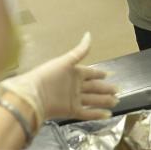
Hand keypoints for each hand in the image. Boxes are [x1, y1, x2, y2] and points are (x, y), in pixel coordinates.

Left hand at [0, 32, 116, 124]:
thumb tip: (89, 35)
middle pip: (94, 87)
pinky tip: (107, 114)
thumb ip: (80, 51)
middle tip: (118, 90)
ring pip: (93, 100)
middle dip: (106, 88)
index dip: (99, 73)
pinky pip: (87, 113)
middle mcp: (75, 86)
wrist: (32, 96)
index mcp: (73, 72)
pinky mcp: (71, 111)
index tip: (109, 74)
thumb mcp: (65, 61)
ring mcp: (73, 99)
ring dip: (104, 101)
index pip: (90, 73)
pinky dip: (97, 114)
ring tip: (116, 101)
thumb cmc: (47, 75)